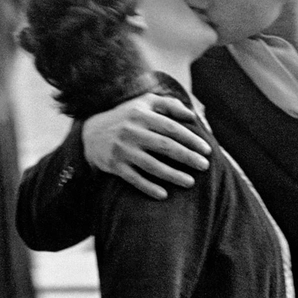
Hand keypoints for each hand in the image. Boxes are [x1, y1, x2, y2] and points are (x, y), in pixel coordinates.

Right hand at [82, 92, 209, 198]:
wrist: (90, 133)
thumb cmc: (126, 116)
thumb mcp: (144, 103)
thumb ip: (169, 105)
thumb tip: (192, 115)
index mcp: (141, 115)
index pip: (171, 128)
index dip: (191, 139)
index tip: (206, 150)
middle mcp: (131, 131)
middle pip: (165, 146)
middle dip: (187, 157)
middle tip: (205, 166)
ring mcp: (122, 150)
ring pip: (151, 165)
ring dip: (172, 175)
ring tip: (190, 182)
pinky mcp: (114, 165)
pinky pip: (134, 179)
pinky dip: (148, 187)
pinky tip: (164, 194)